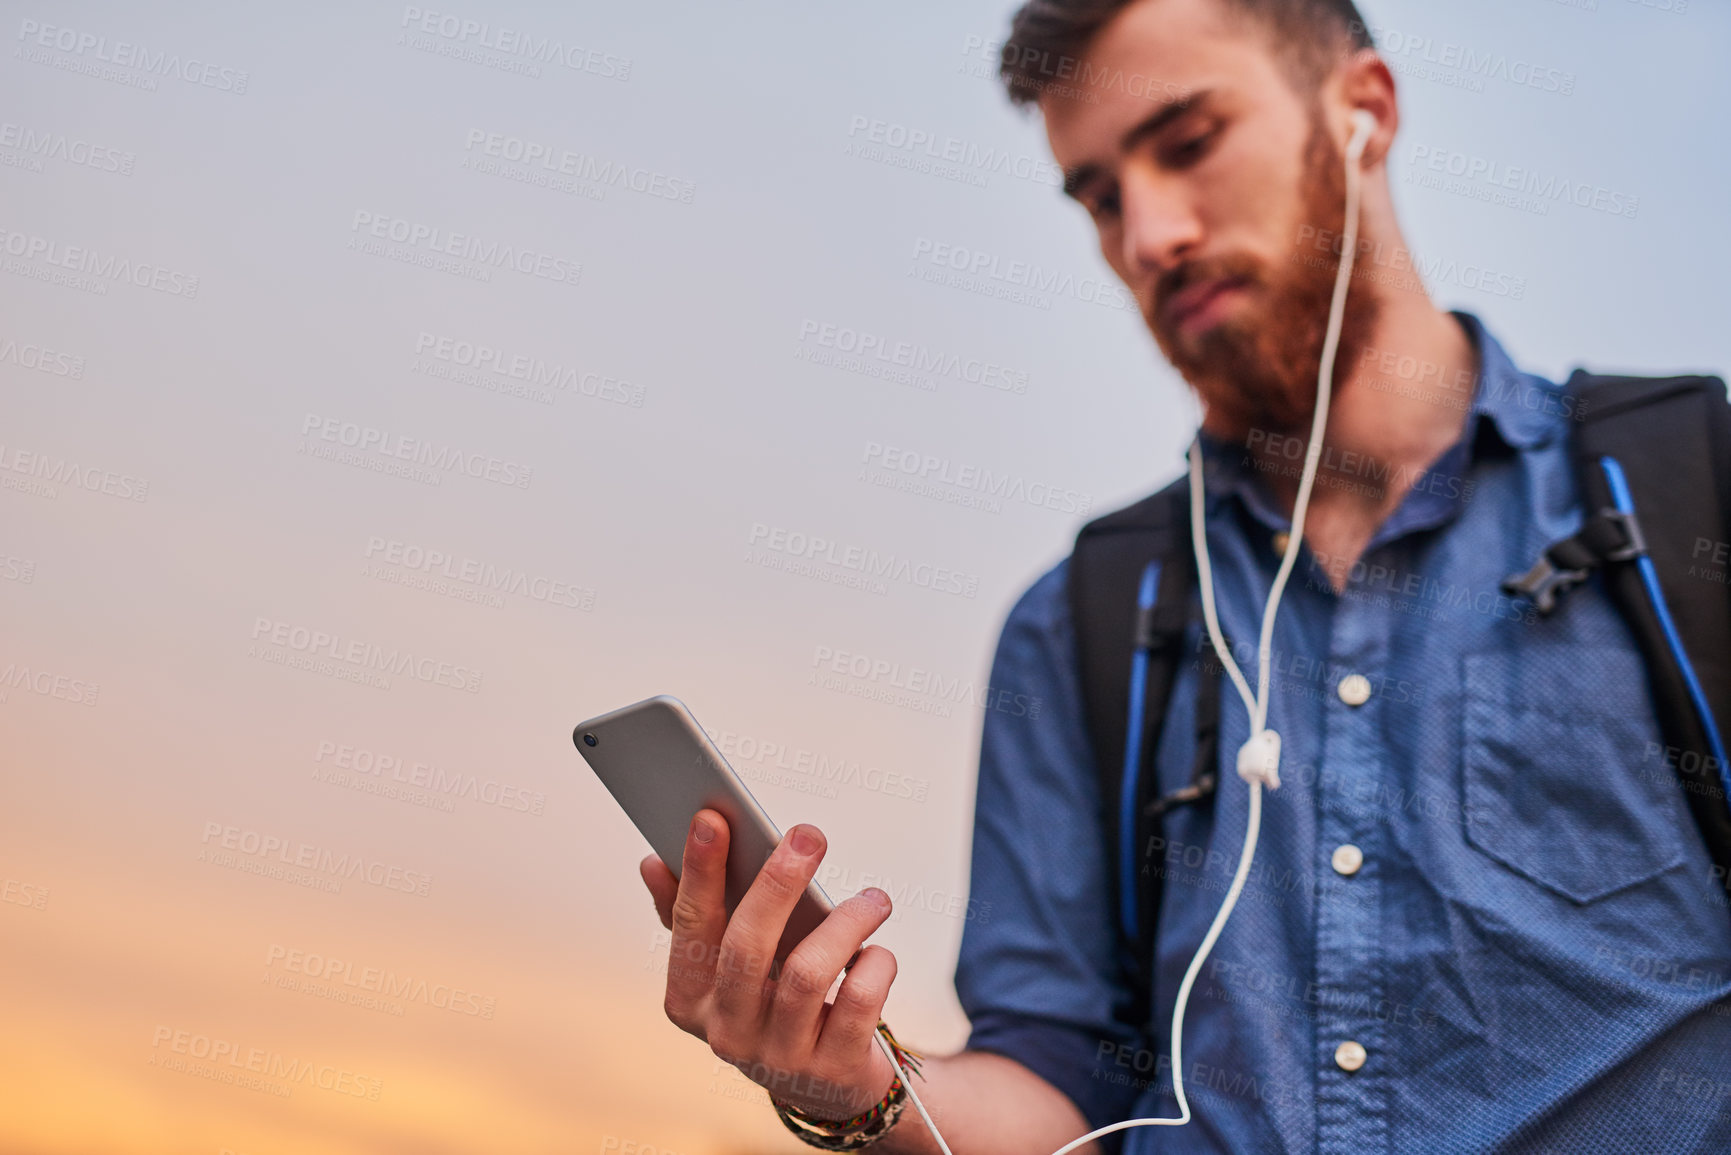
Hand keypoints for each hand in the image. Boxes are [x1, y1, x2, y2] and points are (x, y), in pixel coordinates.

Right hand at [640, 809, 899, 1120]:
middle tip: (808, 836)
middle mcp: (728, 1033)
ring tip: (874, 899)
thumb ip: (692, 915)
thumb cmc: (771, 1003)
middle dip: (777, 883)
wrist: (828, 1084)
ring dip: (845, 923)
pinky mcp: (833, 1069)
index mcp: (690, 1000)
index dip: (698, 872)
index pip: (689, 927)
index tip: (712, 819)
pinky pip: (859, 1003)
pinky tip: (879, 951)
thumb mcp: (726, 966)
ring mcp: (780, 1058)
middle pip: (746, 948)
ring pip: (807, 974)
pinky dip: (876, 966)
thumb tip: (652, 861)